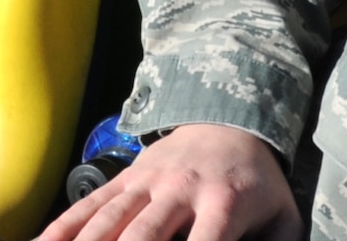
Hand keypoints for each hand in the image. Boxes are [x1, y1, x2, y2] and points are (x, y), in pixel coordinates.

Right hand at [36, 124, 298, 240]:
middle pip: (143, 235)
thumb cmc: (258, 184)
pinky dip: (63, 226)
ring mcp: (146, 182)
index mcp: (223, 204)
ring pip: (109, 220)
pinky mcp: (125, 177)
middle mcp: (179, 190)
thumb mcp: (283, 218)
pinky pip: (89, 203)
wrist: (229, 118)